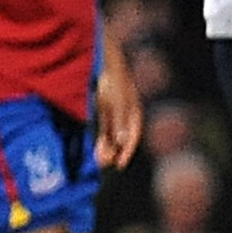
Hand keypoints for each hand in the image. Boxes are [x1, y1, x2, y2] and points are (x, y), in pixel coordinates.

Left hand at [90, 51, 143, 170]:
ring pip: (113, 135)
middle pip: (122, 139)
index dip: (126, 153)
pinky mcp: (108, 111)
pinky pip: (106, 129)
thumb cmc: (116, 84)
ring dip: (107, 147)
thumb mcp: (117, 104)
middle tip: (104, 163)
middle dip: (114, 152)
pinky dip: (102, 139)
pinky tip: (97, 147)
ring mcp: (117, 114)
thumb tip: (124, 142)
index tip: (119, 165)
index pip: (132, 138)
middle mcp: (127, 117)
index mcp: (135, 115)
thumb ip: (120, 123)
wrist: (110, 66)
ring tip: (99, 158)